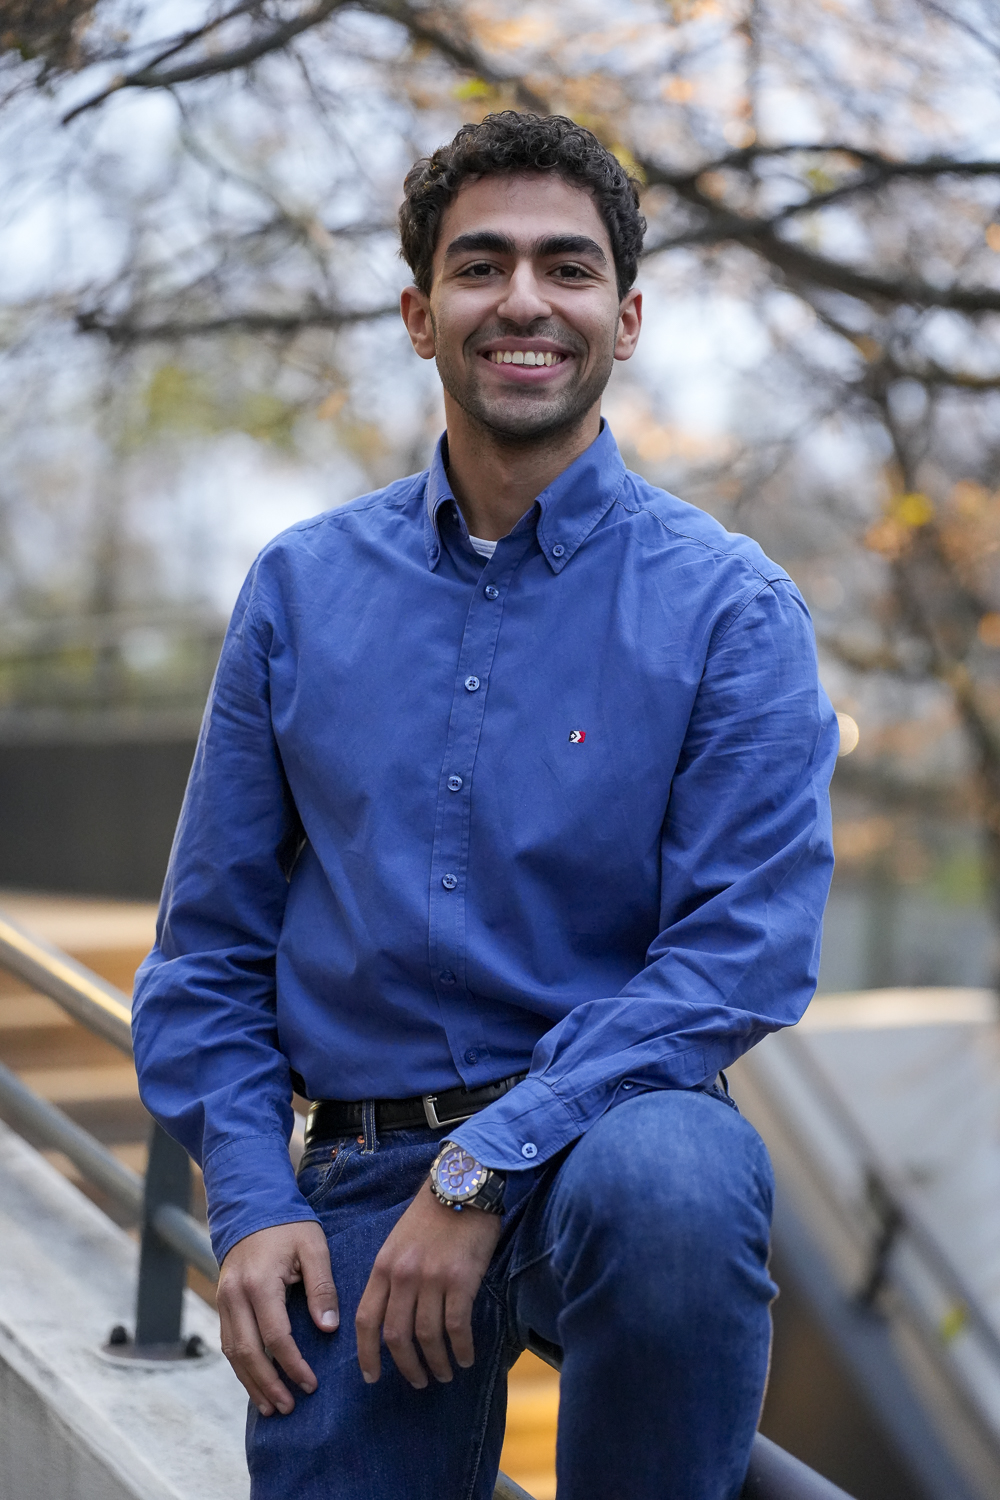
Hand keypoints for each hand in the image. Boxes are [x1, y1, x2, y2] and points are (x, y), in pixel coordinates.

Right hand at [217, 1220, 337, 1416]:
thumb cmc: (289, 1226)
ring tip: (272, 1407)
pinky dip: (241, 1367)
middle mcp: (234, 1295)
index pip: (275, 1336)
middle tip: (289, 1408)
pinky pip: (229, 1342)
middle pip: (248, 1352)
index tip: (311, 1384)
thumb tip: (327, 1328)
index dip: (293, 1364)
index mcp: (259, 1282)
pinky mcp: (222, 1303)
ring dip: (251, 1383)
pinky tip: (256, 1383)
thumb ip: (321, 1286)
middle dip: (268, 1384)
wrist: (252, 1205)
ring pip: (233, 1353)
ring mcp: (223, 1300)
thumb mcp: (313, 1247)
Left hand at [355, 1180, 501, 1387]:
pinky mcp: (461, 1280)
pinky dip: (460, 1349)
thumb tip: (392, 1317)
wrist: (463, 1186)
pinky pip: (457, 1327)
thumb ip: (392, 1276)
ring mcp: (432, 1278)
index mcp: (383, 1266)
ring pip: (427, 1337)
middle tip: (418, 1381)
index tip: (372, 1377)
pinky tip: (465, 1358)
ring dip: (435, 1363)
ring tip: (444, 1374)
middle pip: (396, 1336)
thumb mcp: (398, 1242)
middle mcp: (403, 1275)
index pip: (366, 1320)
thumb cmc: (432, 1214)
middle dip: (406, 1366)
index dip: (366, 1354)